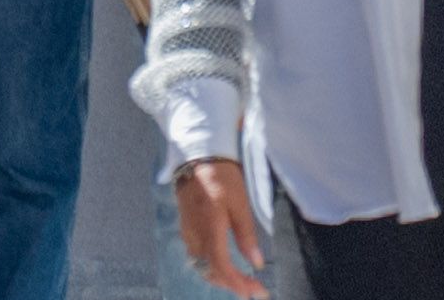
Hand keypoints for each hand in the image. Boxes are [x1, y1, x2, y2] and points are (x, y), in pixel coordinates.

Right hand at [175, 160, 271, 299]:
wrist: (197, 157)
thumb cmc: (222, 176)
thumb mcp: (240, 203)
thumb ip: (246, 235)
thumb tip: (257, 263)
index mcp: (210, 227)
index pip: (221, 266)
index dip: (237, 283)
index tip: (255, 292)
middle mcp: (195, 234)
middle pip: (210, 271)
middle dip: (232, 284)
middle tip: (254, 289)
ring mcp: (188, 232)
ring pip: (201, 266)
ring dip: (220, 278)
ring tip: (241, 281)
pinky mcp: (186, 228)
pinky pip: (196, 256)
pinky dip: (211, 266)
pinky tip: (224, 265)